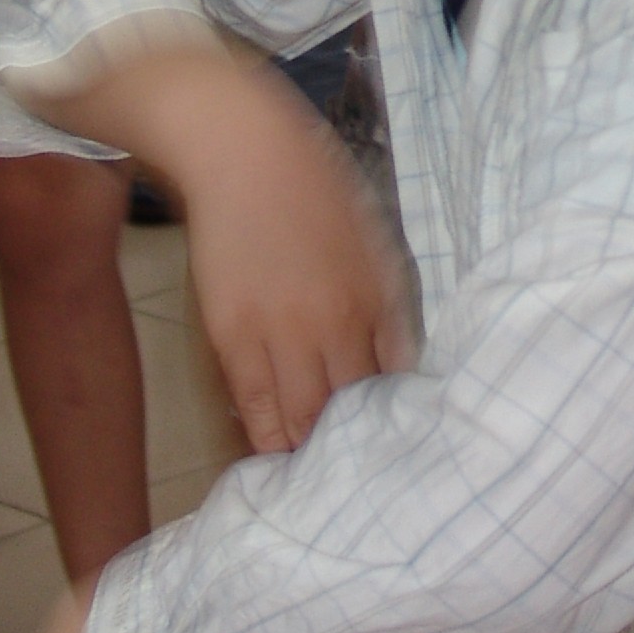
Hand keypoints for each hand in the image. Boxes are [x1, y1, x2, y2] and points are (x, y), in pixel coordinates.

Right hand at [180, 72, 410, 448]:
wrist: (244, 153)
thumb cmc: (316, 188)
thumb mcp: (376, 242)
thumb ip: (392, 308)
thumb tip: (401, 366)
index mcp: (379, 299)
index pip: (395, 383)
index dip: (395, 420)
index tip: (396, 446)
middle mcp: (336, 325)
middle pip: (350, 410)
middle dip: (356, 447)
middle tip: (359, 477)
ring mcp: (281, 334)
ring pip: (302, 419)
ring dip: (310, 452)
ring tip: (317, 479)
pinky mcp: (232, 336)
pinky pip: (254, 406)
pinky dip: (267, 436)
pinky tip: (275, 459)